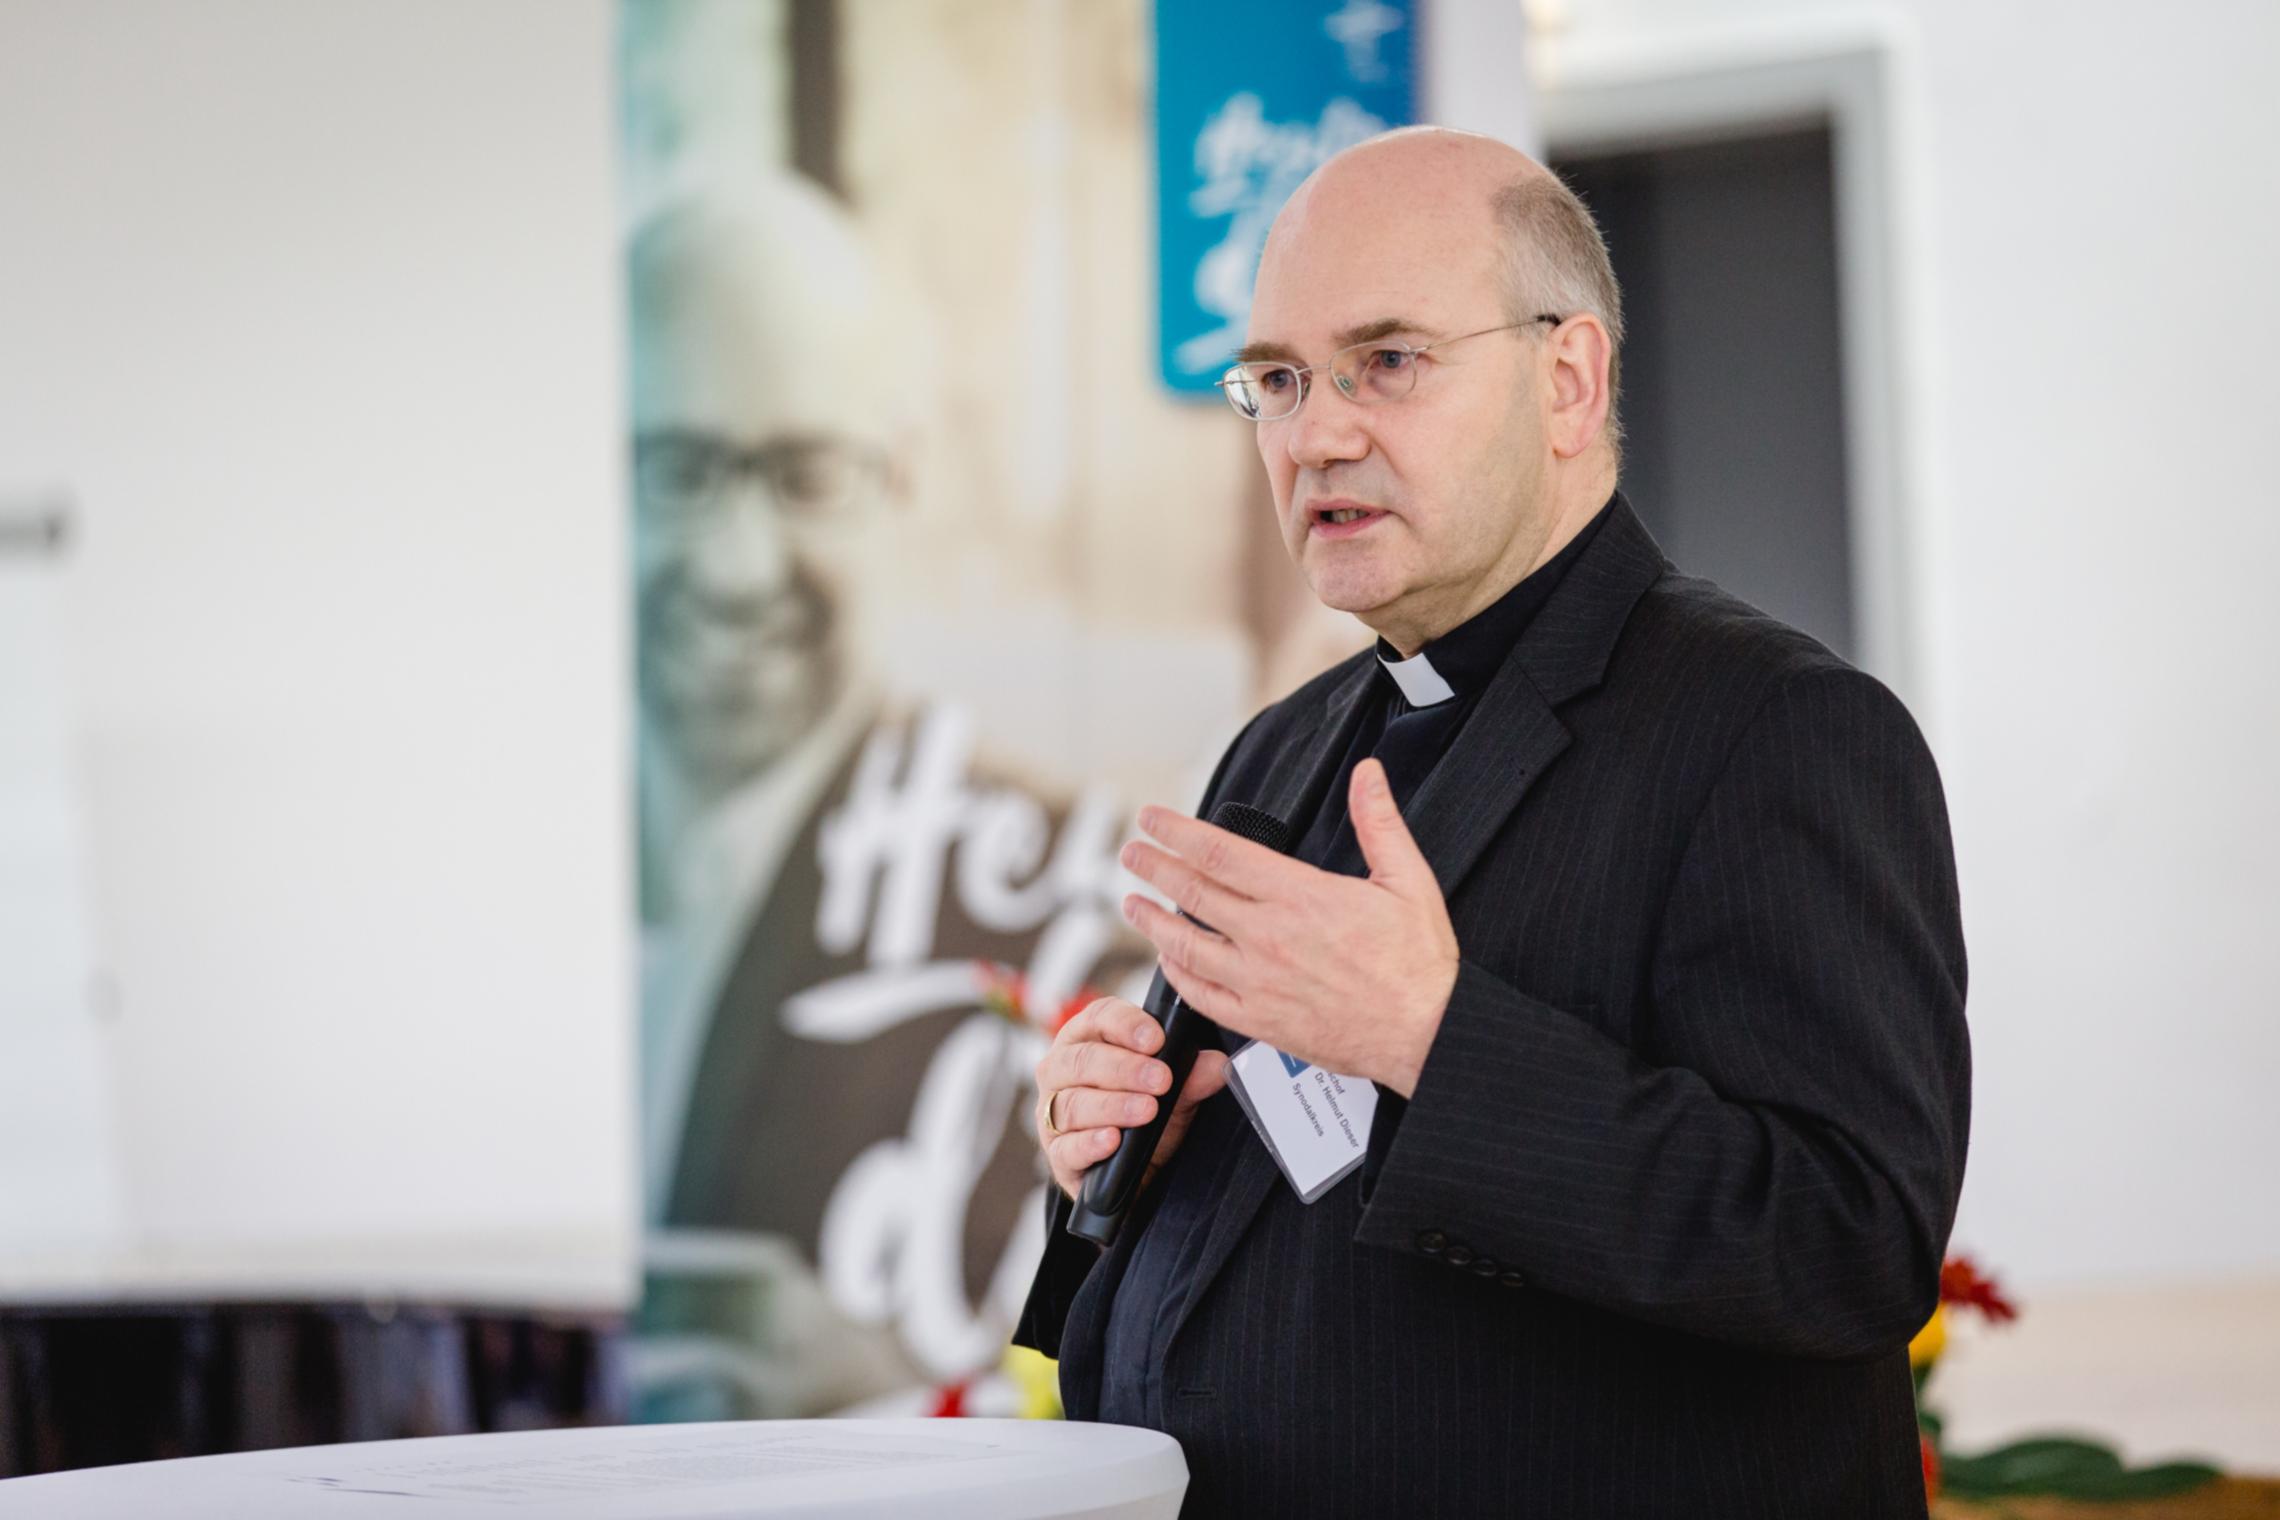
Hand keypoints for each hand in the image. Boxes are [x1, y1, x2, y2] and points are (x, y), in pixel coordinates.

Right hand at [1032, 995, 1231, 1202]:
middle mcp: (1062, 1071)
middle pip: (1082, 1060)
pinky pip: (1066, 1147)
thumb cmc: (1144, 1116)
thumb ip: (1191, 1079)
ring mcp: (1052, 1113)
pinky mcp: (1057, 1154)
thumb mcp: (1174, 1095)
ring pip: (1072, 1103)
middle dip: (1124, 1068)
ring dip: (1112, 1106)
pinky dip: (1090, 1143)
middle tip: (1161, 1079)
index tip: (1157, 1039)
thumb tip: (1216, 1064)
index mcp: (1088, 1039)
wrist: (1134, 1171)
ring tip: (1147, 1111)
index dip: (1126, 1025)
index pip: (1098, 1018)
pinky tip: (1112, 1140)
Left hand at [1118, 758, 1458, 1096]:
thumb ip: (1379, 822)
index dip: (1176, 832)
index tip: (1152, 819)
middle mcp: (1270, 938)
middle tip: (1131, 853)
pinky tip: (1167, 961)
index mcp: (1301, 897)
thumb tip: (1367, 775)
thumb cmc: (1418, 964)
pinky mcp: (1260, 1021)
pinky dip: (1176, 975)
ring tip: (1131, 903)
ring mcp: (1259, 982)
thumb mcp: (1408, 881)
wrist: (1427, 1034)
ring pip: (1185, 946)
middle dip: (1153, 868)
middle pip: (1191, 893)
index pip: (1218, 854)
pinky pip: (1201, 996)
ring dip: (1151, 921)